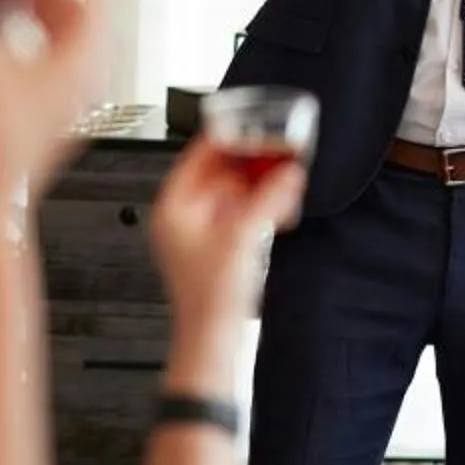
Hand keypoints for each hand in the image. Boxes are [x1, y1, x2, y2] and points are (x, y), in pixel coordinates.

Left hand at [145, 135, 300, 339]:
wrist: (213, 341)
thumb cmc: (209, 300)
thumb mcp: (242, 237)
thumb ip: (268, 199)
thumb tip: (289, 172)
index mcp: (174, 208)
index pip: (198, 156)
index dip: (227, 136)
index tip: (253, 123)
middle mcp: (185, 217)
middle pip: (220, 173)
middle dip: (252, 162)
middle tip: (278, 150)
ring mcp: (202, 232)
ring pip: (235, 193)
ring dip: (262, 184)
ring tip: (286, 176)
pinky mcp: (220, 247)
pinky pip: (242, 213)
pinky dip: (262, 205)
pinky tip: (282, 204)